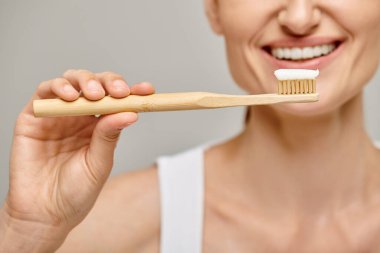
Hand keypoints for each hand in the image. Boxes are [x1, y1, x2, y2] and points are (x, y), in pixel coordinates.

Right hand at [5, 69, 153, 235]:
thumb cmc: (75, 192)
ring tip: (95, 96)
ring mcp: (57, 114)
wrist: (44, 213)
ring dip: (85, 81)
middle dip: (110, 82)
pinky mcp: (33, 116)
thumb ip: (109, 136)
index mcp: (99, 126)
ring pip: (71, 81)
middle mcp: (79, 116)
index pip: (117, 101)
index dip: (133, 91)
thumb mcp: (99, 163)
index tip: (148, 90)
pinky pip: (44, 91)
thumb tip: (131, 112)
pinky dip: (58, 86)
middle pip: (96, 85)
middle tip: (119, 92)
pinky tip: (70, 97)